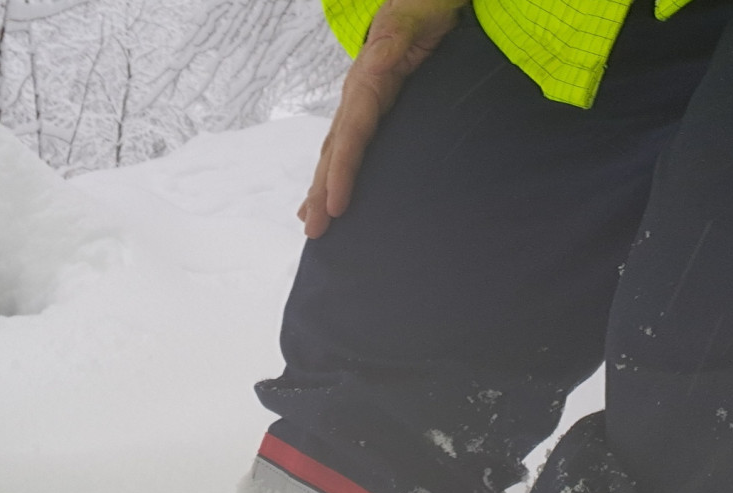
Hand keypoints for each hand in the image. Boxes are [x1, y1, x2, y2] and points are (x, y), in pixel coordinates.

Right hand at [298, 0, 468, 237]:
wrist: (420, 2)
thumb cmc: (423, 8)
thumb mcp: (416, 17)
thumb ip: (397, 36)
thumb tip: (376, 61)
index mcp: (369, 81)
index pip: (351, 134)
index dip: (341, 172)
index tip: (334, 204)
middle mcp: (357, 96)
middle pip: (334, 150)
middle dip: (321, 192)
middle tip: (314, 230)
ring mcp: (361, 104)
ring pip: (334, 151)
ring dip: (321, 188)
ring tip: (309, 222)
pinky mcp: (369, 109)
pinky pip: (346, 145)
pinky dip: (332, 173)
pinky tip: (326, 197)